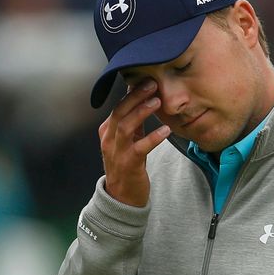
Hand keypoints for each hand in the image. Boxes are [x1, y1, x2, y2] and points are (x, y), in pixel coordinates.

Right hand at [98, 80, 170, 206]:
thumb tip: (143, 96)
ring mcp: (116, 152)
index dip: (131, 91)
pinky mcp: (128, 164)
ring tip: (158, 101)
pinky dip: (153, 137)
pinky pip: (140, 148)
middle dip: (135, 96)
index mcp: (107, 130)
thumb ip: (134, 120)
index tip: (146, 77)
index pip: (118, 105)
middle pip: (120, 111)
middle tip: (152, 83)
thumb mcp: (128, 139)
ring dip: (142, 112)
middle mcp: (109, 139)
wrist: (122, 197)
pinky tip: (166, 130)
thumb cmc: (128, 163)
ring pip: (126, 126)